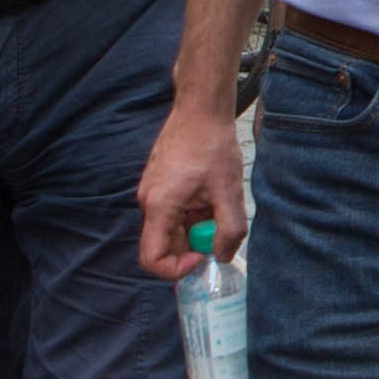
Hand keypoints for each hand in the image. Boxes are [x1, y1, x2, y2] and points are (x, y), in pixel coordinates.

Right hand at [138, 107, 245, 277]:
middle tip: (219, 227)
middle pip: (164, 244)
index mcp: (159, 206)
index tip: (204, 256)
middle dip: (193, 245)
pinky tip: (211, 193)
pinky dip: (193, 212)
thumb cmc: (213, 145)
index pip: (152, 259)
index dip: (177, 269)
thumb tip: (223, 257)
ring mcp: (152, 192)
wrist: (200, 109)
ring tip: (217, 203)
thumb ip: (229, 230)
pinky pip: (173, 211)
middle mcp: (148, 201)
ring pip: (172, 227)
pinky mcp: (160, 184)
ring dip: (196, 226)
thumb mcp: (230, 191)